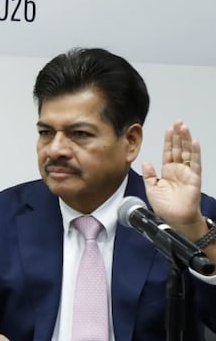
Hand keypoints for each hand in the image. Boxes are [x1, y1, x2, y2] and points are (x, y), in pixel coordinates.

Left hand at [142, 119, 207, 237]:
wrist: (174, 219)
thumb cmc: (165, 207)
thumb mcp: (151, 188)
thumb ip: (149, 175)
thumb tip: (146, 162)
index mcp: (167, 171)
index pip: (168, 152)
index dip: (168, 141)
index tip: (169, 129)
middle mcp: (178, 170)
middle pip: (178, 149)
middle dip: (178, 135)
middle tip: (178, 122)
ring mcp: (187, 173)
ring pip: (187, 152)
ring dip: (186, 140)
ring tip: (184, 127)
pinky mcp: (194, 178)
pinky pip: (195, 163)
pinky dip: (195, 152)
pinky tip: (194, 142)